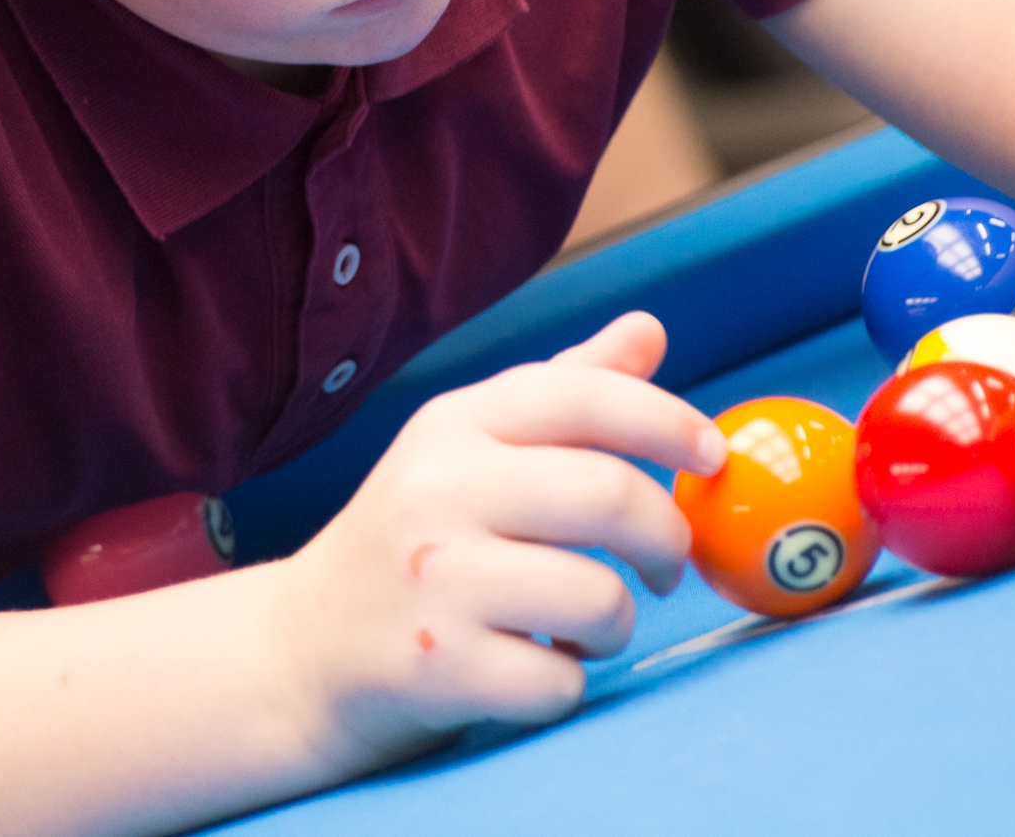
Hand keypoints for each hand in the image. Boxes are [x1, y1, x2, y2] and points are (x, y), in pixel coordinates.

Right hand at [270, 312, 724, 771]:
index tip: (713, 456)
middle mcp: (439, 490)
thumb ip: (564, 391)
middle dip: (667, 538)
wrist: (302, 647)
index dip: (668, 420)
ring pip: (599, 597)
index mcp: (454, 424)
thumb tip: (649, 331)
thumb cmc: (412, 539)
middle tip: (667, 566)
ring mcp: (434, 580)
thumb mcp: (468, 449)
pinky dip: (567, 682)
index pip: (583, 395)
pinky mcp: (436, 666)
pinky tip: (531, 665)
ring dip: (616, 624)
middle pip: (609, 496)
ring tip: (583, 625)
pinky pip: (561, 681)